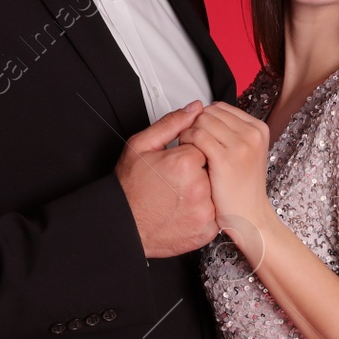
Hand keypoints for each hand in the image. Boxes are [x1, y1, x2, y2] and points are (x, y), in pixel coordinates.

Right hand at [115, 101, 217, 257]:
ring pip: (215, 191)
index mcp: (185, 163)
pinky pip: (215, 213)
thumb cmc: (130, 187)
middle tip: (174, 183)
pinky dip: (203, 212)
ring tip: (178, 198)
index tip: (174, 165)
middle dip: (196, 172)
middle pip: (210, 168)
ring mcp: (204, 211)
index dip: (187, 154)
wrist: (123, 224)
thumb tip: (196, 108)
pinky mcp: (207, 230)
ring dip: (202, 192)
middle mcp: (199, 187)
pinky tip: (184, 211)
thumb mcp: (142, 146)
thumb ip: (172, 123)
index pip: (203, 146)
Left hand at [177, 102, 272, 232]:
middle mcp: (252, 133)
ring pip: (201, 121)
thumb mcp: (247, 153)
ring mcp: (241, 145)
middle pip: (210, 111)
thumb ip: (232, 132)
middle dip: (196, 124)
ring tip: (191, 149)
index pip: (221, 107)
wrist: (250, 217)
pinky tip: (188, 155)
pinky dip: (186, 142)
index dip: (205, 119)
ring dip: (189, 132)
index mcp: (258, 129)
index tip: (202, 135)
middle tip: (193, 144)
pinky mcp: (225, 159)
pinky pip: (196, 136)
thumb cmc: (243, 188)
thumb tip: (207, 113)